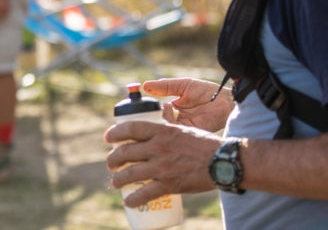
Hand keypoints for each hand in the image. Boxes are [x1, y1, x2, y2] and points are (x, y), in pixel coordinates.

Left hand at [104, 120, 220, 205]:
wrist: (224, 161)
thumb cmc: (205, 144)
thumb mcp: (182, 129)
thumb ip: (166, 131)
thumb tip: (155, 129)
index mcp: (161, 131)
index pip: (130, 128)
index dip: (115, 133)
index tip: (108, 138)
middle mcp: (158, 147)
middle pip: (125, 152)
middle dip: (113, 159)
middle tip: (111, 164)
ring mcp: (162, 167)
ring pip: (130, 174)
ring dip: (118, 179)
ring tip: (115, 182)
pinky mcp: (169, 184)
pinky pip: (146, 193)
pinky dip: (134, 199)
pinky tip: (129, 202)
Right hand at [142, 77, 232, 131]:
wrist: (227, 101)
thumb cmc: (208, 91)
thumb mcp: (183, 85)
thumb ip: (164, 86)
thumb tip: (144, 86)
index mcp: (172, 108)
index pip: (153, 111)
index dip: (145, 109)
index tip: (137, 104)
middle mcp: (175, 119)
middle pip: (156, 121)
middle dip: (148, 116)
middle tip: (145, 108)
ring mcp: (182, 126)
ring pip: (163, 126)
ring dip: (160, 116)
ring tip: (164, 105)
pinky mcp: (189, 131)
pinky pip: (174, 130)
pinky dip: (169, 121)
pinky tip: (171, 109)